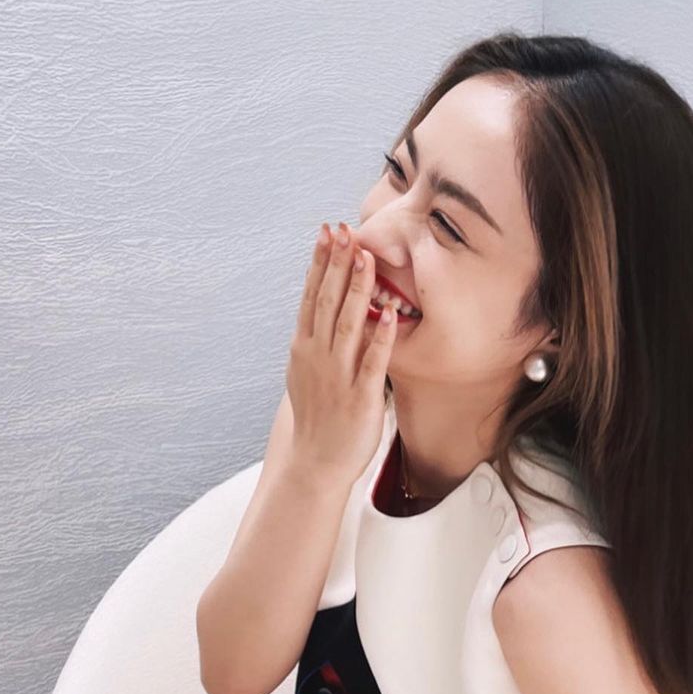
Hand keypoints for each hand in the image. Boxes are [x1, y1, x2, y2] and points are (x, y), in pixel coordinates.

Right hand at [286, 220, 397, 481]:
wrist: (314, 463)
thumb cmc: (316, 418)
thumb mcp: (306, 372)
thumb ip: (316, 341)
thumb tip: (323, 311)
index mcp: (304, 348)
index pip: (311, 296)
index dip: (320, 262)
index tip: (327, 233)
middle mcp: (318, 357)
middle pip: (327, 301)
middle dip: (337, 263)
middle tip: (345, 230)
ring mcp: (338, 375)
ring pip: (347, 324)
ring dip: (357, 289)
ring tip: (366, 258)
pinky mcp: (360, 396)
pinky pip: (372, 361)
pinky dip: (379, 336)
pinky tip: (388, 313)